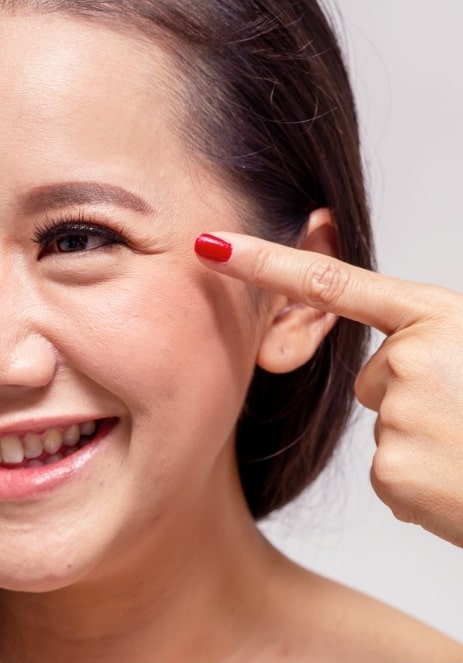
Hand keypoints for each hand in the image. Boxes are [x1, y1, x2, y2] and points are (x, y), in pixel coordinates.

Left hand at [195, 232, 462, 547]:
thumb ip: (429, 344)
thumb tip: (381, 375)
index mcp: (440, 319)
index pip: (334, 283)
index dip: (267, 262)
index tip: (212, 245)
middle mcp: (413, 359)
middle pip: (371, 379)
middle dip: (408, 399)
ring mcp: (401, 415)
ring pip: (381, 426)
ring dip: (418, 442)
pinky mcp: (393, 472)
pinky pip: (386, 472)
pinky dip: (417, 482)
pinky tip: (456, 482)